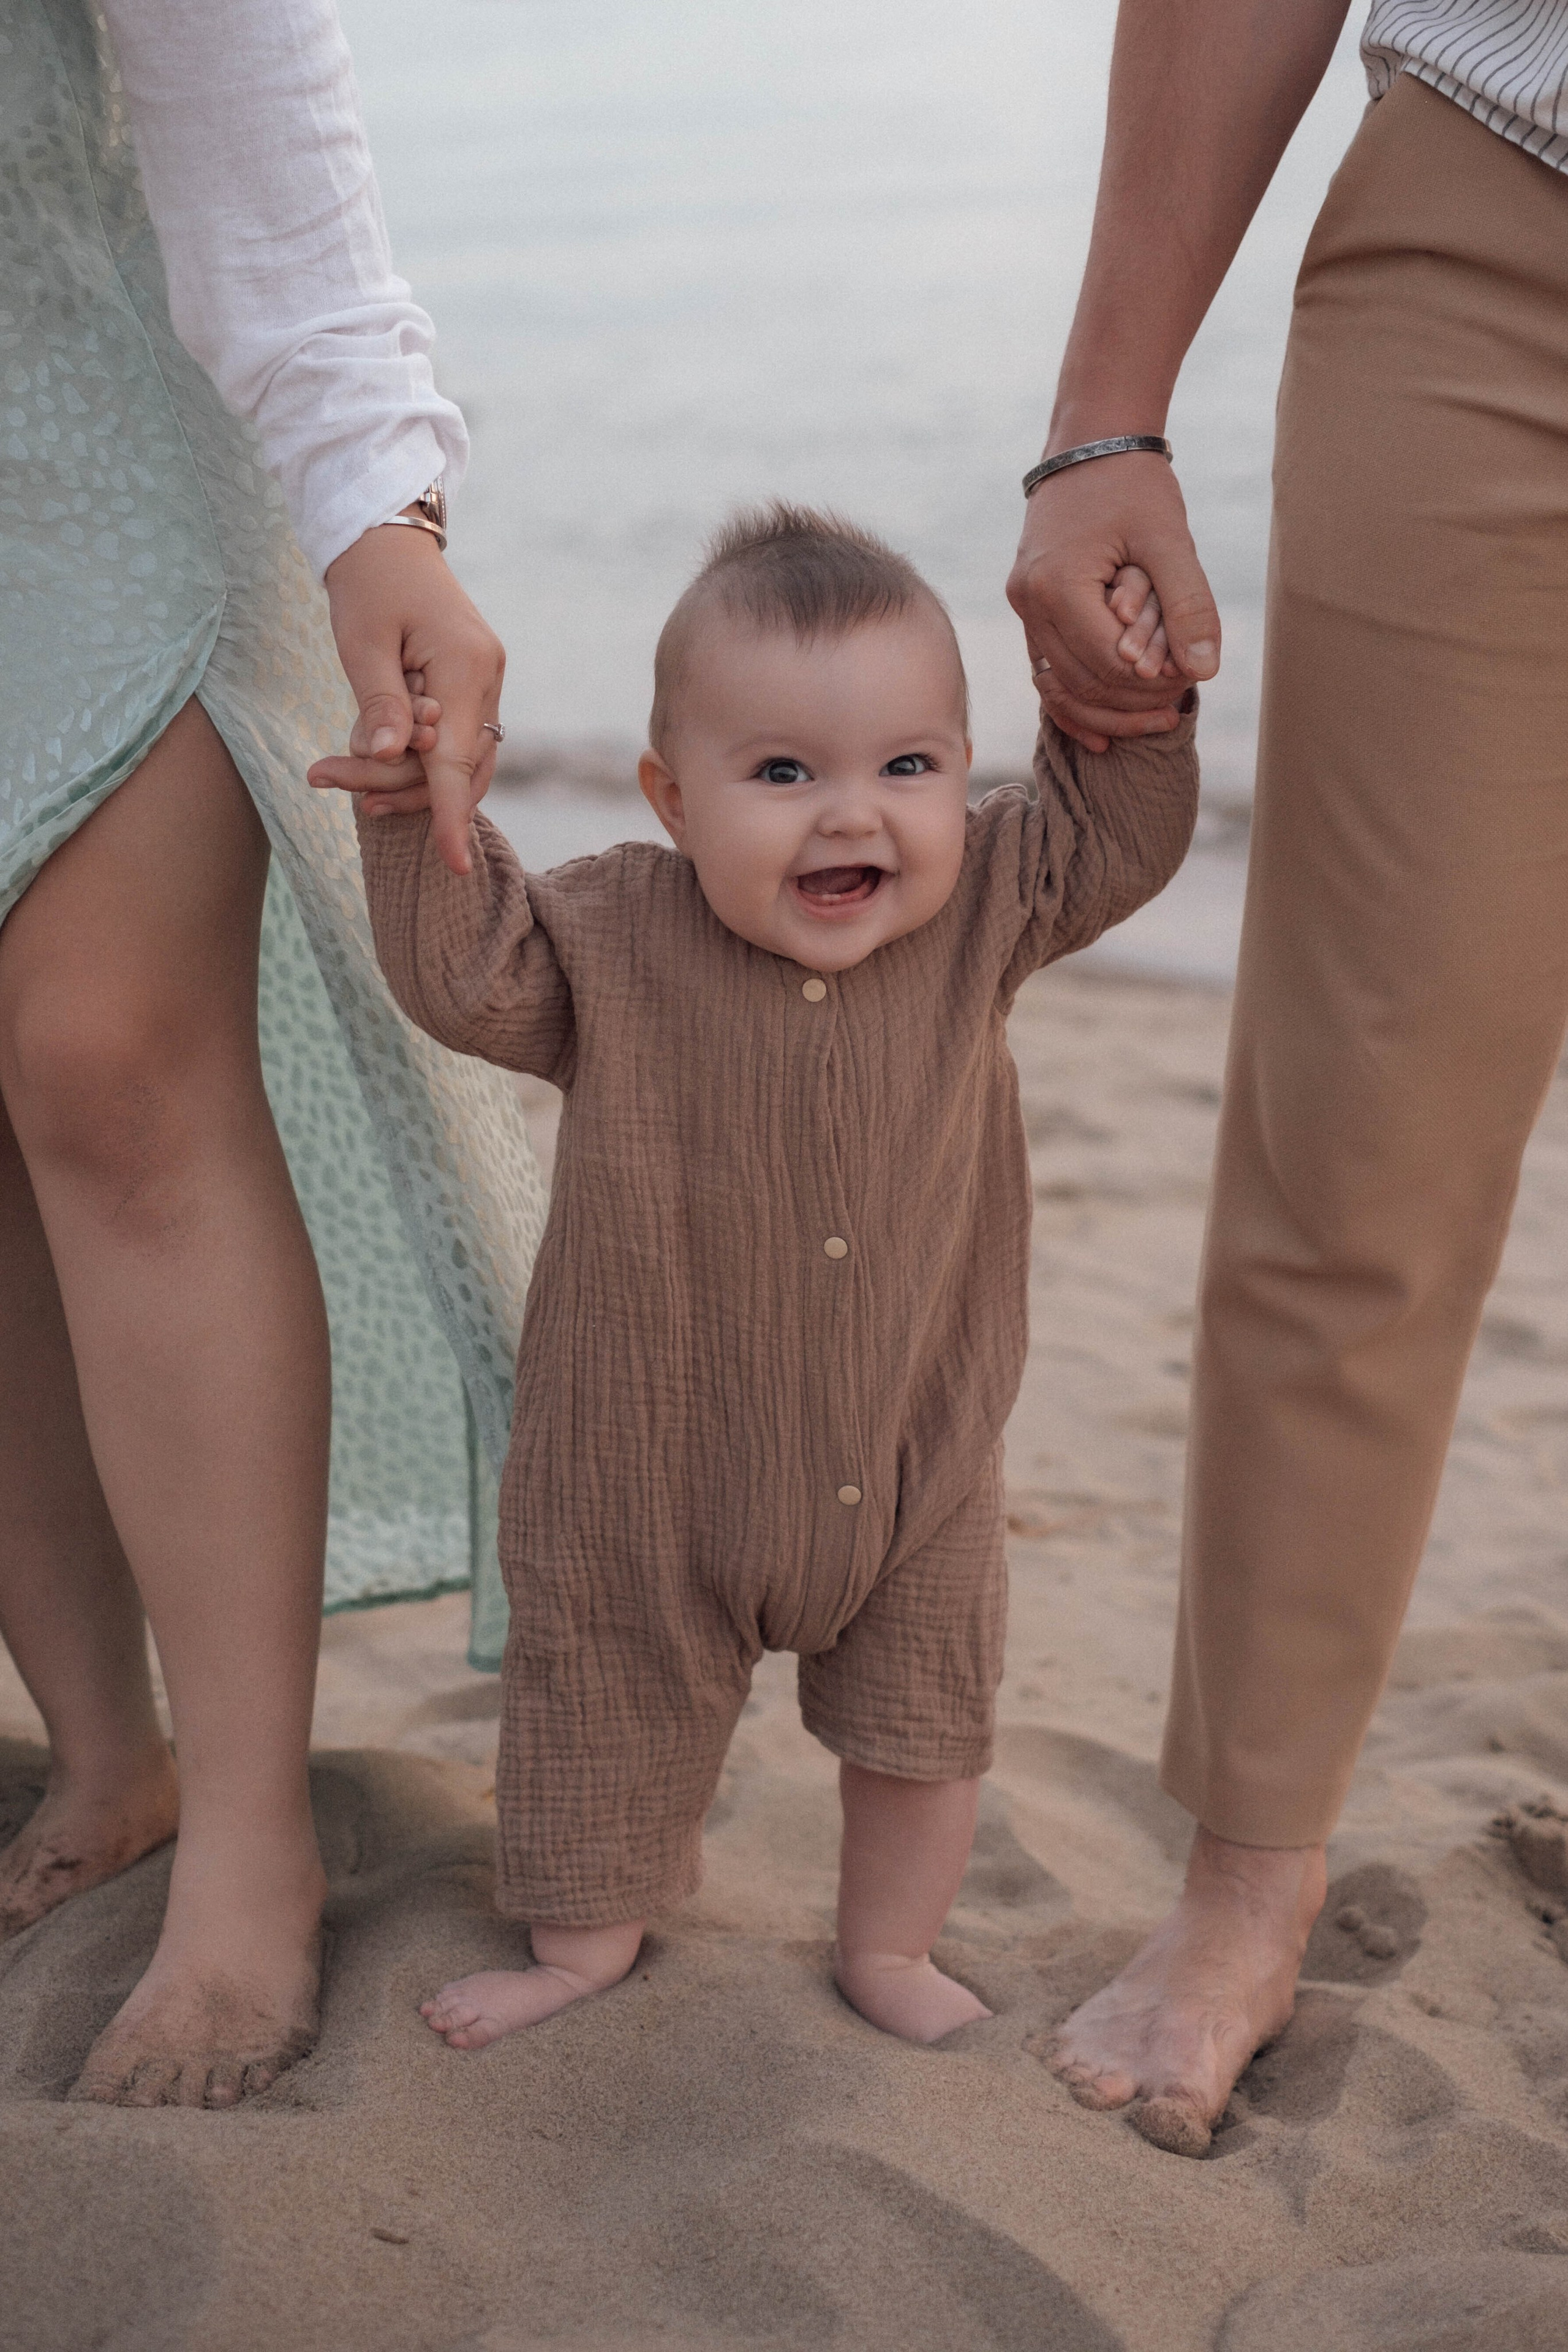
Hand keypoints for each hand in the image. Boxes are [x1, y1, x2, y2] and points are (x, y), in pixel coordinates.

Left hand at [318, 520, 504, 873]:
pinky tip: (371, 760)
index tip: (455, 866)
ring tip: (337, 775)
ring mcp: (484, 686)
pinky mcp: (470, 689)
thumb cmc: (368, 583)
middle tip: (326, 777)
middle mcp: (486, 680)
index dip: (453, 817)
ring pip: (455, 765)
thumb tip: (391, 758)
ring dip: (399, 779)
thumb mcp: (360, 642)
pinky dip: (413, 761)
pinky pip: (451, 745)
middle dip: (395, 788)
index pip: (459, 760)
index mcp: (465, 666)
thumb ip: (379, 703)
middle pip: (455, 770)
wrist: (387, 540)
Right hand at [1006, 452, 1219, 752]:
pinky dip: (1076, 705)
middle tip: (1179, 709)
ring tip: (1155, 722)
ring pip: (1060, 688)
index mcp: (1057, 584)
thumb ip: (1189, 603)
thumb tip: (1205, 671)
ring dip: (1107, 713)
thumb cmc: (1133, 485)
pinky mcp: (1030, 611)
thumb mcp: (1169, 538)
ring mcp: (1023, 609)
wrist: (1089, 444)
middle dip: (1133, 703)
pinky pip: (1048, 673)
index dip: (1152, 683)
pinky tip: (1104, 735)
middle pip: (1082, 683)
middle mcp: (1029, 602)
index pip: (1108, 662)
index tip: (1190, 684)